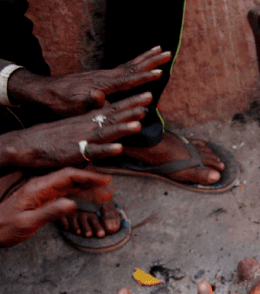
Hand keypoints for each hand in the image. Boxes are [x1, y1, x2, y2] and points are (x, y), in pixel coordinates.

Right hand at [0, 92, 152, 168]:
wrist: (29, 144)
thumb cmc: (57, 137)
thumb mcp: (80, 127)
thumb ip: (97, 124)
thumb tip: (114, 121)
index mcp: (90, 120)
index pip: (113, 108)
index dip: (131, 102)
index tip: (148, 95)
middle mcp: (89, 126)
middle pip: (113, 116)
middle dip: (132, 108)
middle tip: (149, 98)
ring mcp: (83, 139)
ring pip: (106, 132)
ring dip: (122, 128)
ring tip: (139, 124)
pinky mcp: (76, 152)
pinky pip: (93, 152)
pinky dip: (106, 150)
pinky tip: (119, 148)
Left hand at [0, 168, 111, 246]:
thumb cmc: (4, 228)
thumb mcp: (27, 222)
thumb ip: (50, 212)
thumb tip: (73, 204)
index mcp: (37, 188)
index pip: (67, 176)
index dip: (88, 176)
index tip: (105, 179)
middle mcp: (40, 187)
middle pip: (70, 178)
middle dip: (92, 180)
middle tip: (110, 186)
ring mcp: (41, 193)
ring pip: (69, 186)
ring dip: (87, 188)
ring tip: (104, 192)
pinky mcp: (42, 200)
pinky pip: (63, 194)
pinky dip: (78, 195)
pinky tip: (88, 198)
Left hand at [7, 46, 169, 115]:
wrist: (47, 92)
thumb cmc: (62, 103)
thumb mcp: (74, 106)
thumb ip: (88, 102)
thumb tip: (98, 96)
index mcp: (102, 85)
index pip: (127, 80)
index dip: (144, 77)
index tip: (160, 72)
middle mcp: (105, 76)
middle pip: (132, 66)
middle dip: (151, 60)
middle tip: (168, 53)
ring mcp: (104, 75)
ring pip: (130, 64)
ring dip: (146, 58)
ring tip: (160, 50)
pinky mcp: (103, 77)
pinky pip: (124, 68)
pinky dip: (136, 64)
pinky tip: (142, 63)